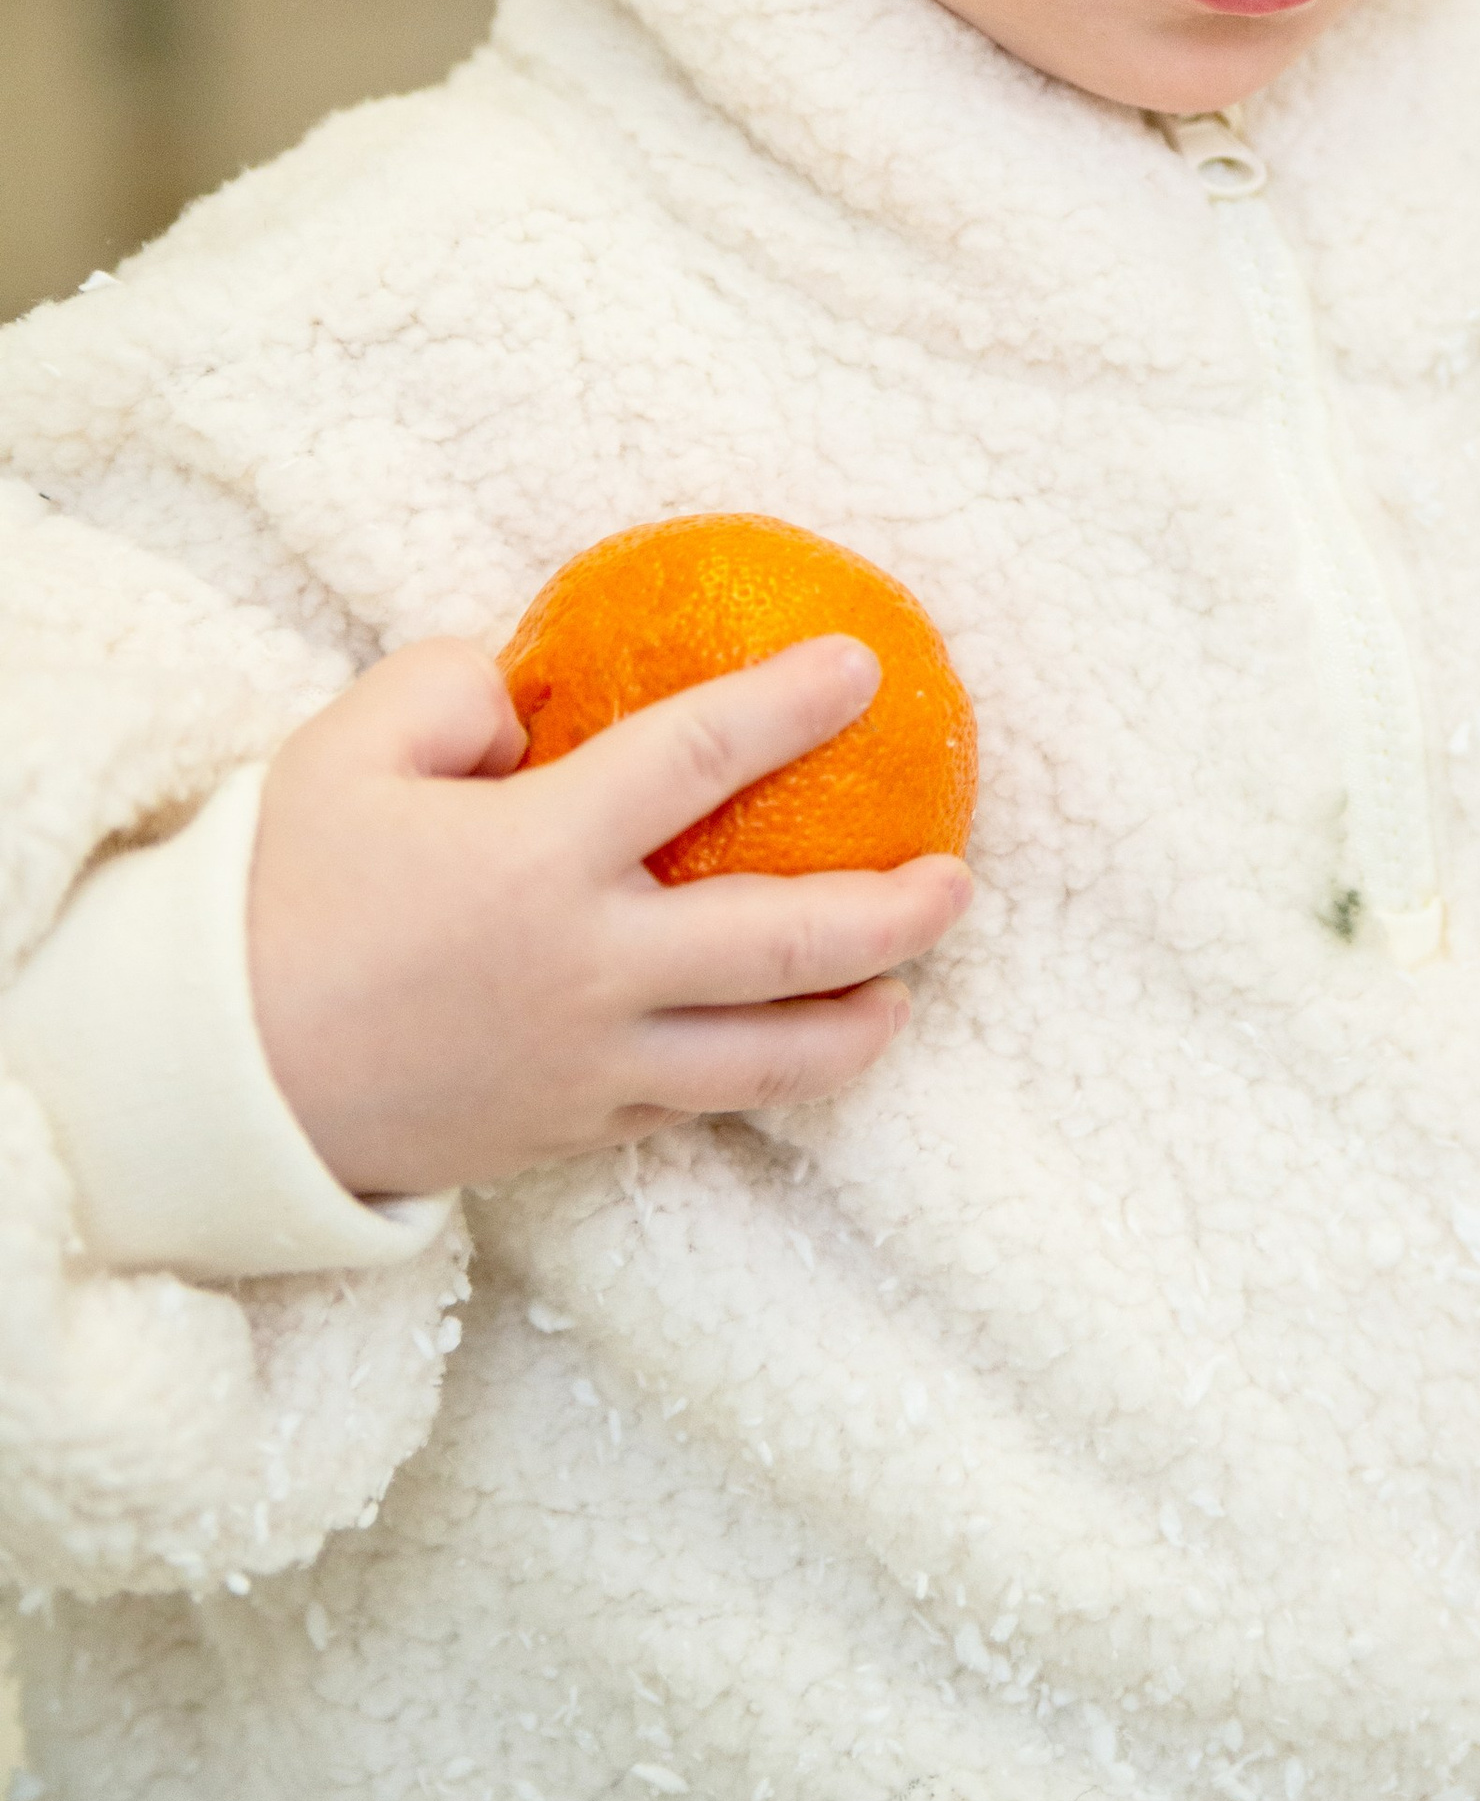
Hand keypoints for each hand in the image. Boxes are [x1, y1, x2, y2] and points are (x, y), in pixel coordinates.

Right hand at [249, 638, 972, 1200]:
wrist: (206, 1076)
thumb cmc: (274, 893)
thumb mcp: (350, 748)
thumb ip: (455, 689)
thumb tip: (536, 701)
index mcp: (540, 856)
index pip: (699, 758)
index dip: (790, 703)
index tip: (861, 667)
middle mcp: (589, 968)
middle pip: (786, 941)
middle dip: (890, 908)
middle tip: (952, 875)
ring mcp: (587, 1066)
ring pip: (765, 1059)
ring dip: (857, 1023)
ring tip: (910, 989)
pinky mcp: (569, 1134)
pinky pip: (690, 1108)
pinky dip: (757, 1081)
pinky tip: (791, 1052)